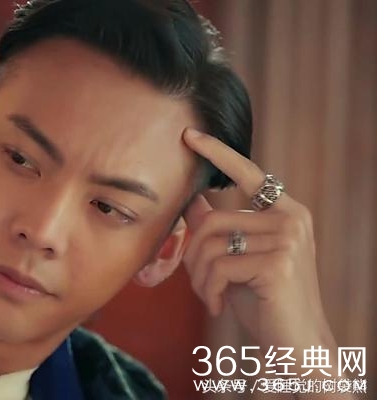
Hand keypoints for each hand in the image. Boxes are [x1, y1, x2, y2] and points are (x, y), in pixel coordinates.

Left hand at [181, 128, 334, 353]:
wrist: (294, 344)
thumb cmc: (263, 300)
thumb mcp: (239, 256)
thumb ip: (221, 226)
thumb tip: (193, 197)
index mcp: (285, 211)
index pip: (249, 173)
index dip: (218, 153)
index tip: (189, 135)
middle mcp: (291, 219)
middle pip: (211, 221)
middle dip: (192, 257)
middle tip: (199, 283)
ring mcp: (288, 239)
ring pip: (210, 244)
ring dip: (198, 276)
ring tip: (209, 294)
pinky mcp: (278, 263)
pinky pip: (218, 266)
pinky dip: (208, 290)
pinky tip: (217, 306)